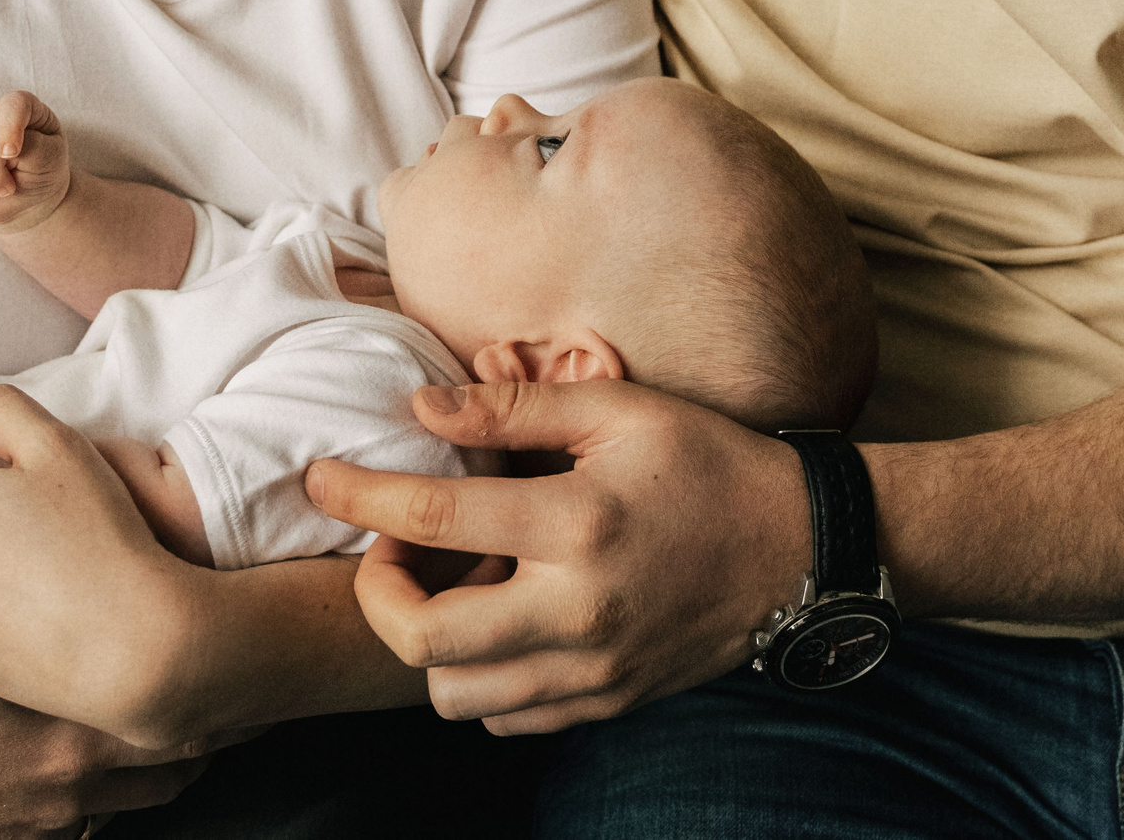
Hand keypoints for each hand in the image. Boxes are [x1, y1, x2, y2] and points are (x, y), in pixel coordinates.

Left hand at [304, 379, 807, 733]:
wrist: (803, 552)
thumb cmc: (709, 464)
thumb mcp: (618, 410)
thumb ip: (513, 408)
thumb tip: (419, 408)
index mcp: (577, 525)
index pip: (431, 521)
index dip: (358, 498)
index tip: (320, 478)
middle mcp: (578, 612)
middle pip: (422, 641)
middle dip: (379, 594)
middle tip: (392, 549)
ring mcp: (594, 672)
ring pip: (454, 693)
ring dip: (428, 641)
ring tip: (455, 583)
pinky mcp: (608, 703)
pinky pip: (505, 716)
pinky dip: (479, 675)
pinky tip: (501, 618)